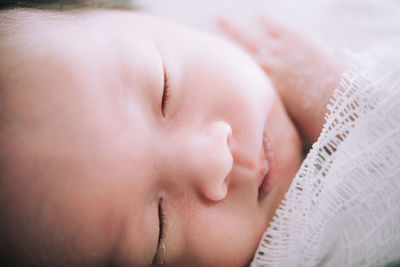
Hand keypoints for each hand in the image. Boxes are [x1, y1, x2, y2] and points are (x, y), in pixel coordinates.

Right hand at [218, 15, 343, 143]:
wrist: (335, 100)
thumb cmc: (312, 117)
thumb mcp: (283, 124)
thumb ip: (268, 121)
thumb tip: (257, 132)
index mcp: (259, 88)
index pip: (234, 77)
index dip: (222, 73)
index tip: (209, 68)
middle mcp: (262, 68)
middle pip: (234, 54)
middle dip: (219, 48)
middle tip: (203, 41)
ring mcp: (277, 51)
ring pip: (249, 36)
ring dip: (234, 27)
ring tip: (220, 18)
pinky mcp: (294, 37)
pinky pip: (275, 25)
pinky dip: (267, 20)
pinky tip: (258, 14)